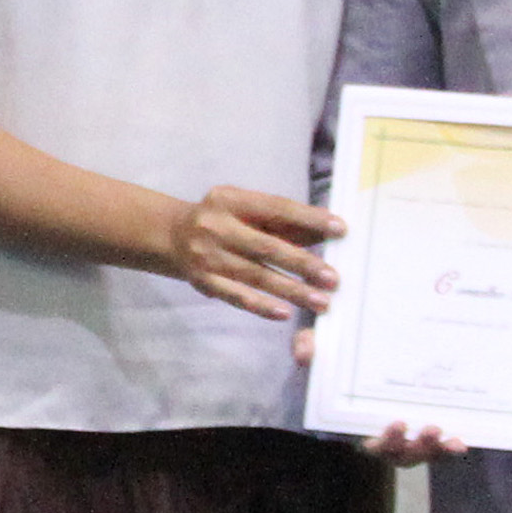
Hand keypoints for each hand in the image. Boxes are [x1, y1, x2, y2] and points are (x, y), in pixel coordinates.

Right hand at [167, 186, 335, 320]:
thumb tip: (328, 231)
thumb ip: (284, 221)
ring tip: (320, 301)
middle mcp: (216, 226)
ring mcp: (207, 256)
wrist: (171, 236)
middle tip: (332, 278)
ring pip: (256, 275)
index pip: (276, 208)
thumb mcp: (246, 209)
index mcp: (230, 200)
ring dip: (291, 290)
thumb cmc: (222, 220)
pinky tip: (284, 313)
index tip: (340, 229)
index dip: (309, 219)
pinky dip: (261, 305)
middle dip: (303, 263)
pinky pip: (236, 296)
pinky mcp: (203, 282)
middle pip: (266, 247)